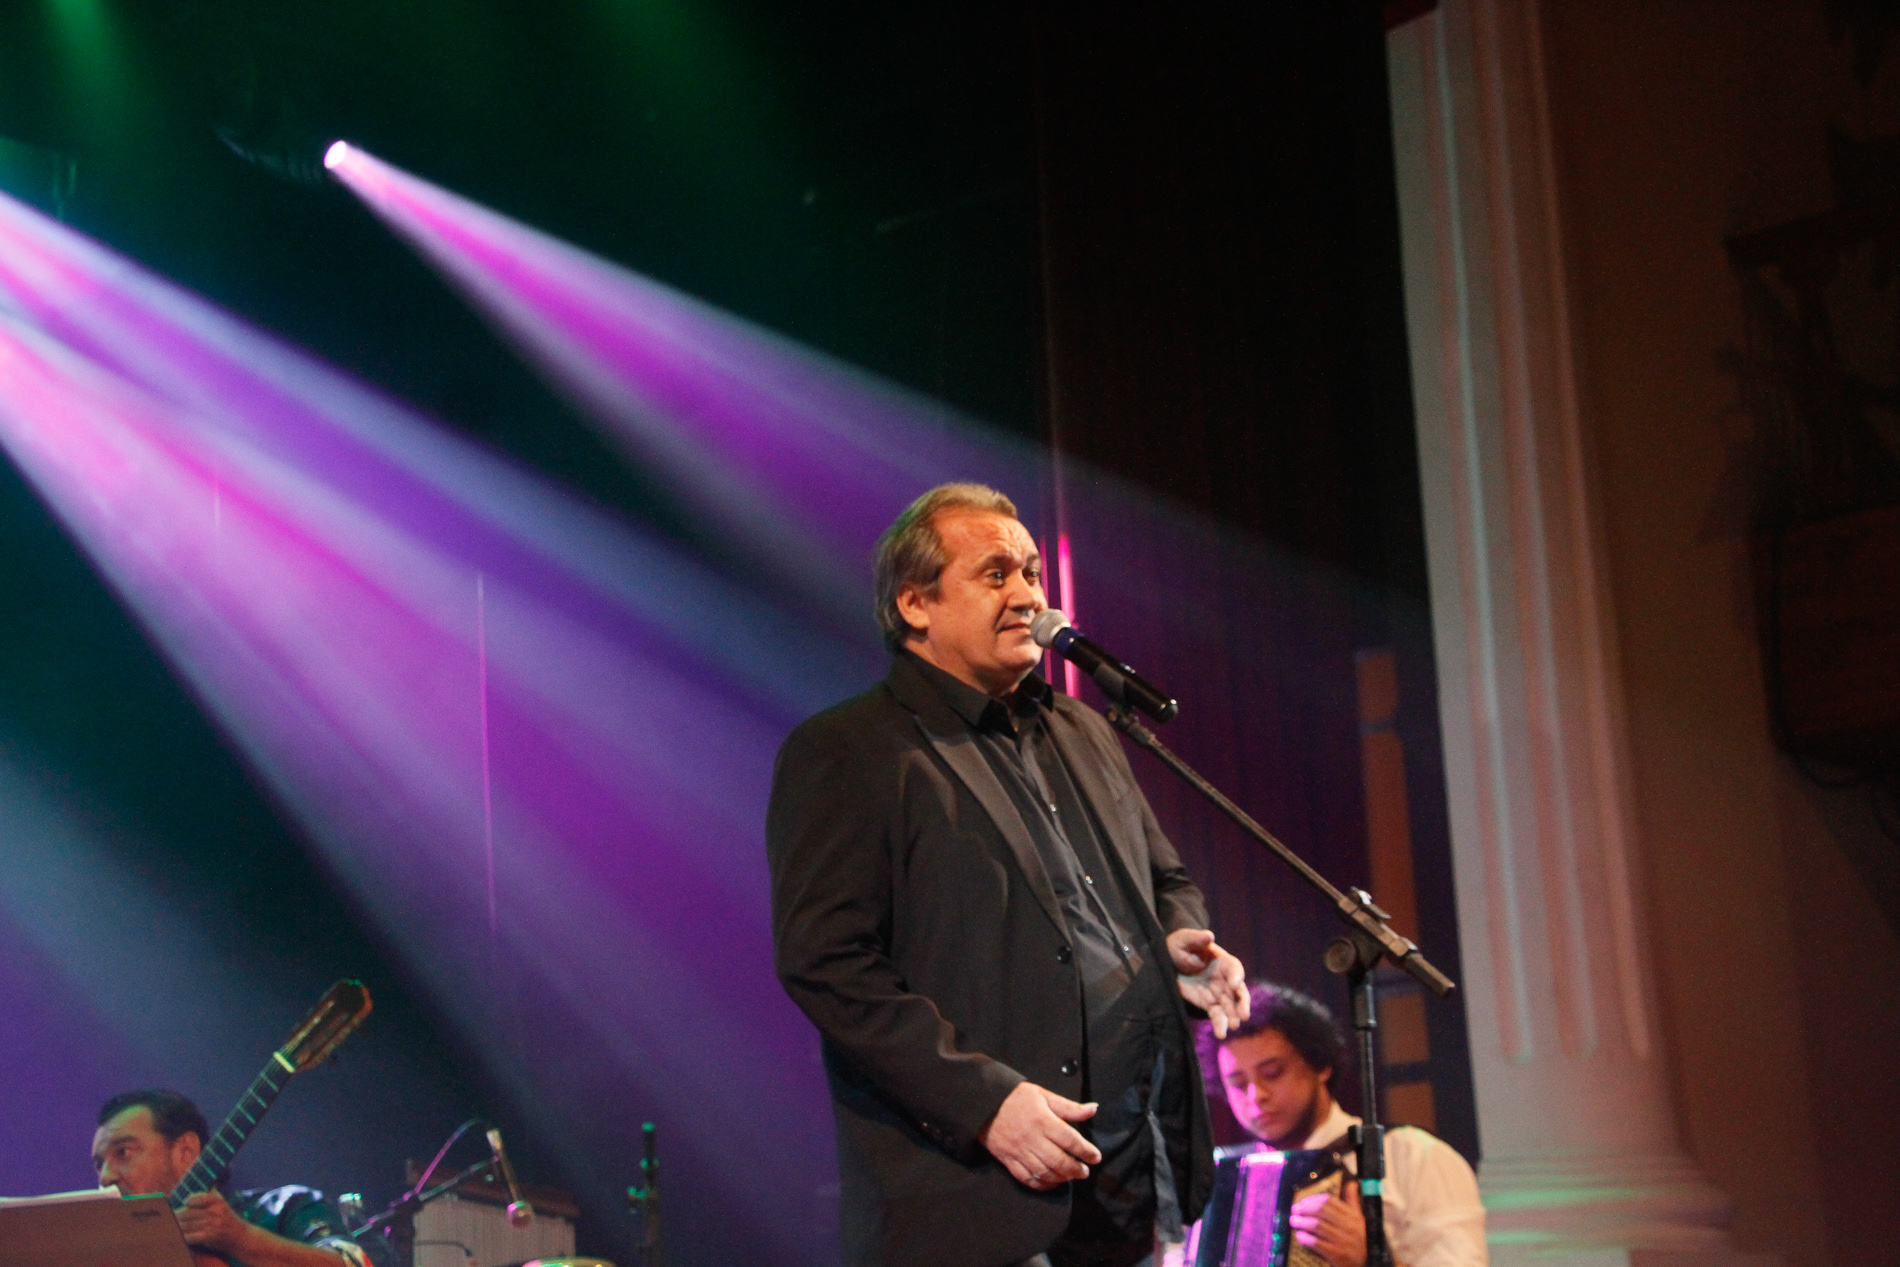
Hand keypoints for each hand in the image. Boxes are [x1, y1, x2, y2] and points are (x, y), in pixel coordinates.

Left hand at [176, 1190, 256, 1257]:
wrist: (241, 1236)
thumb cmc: (228, 1218)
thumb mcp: (222, 1202)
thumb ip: (213, 1191)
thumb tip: (209, 1178)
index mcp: (217, 1201)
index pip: (196, 1198)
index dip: (187, 1201)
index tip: (183, 1204)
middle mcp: (215, 1211)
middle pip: (188, 1213)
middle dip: (177, 1216)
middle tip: (169, 1217)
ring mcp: (213, 1225)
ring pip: (187, 1225)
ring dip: (177, 1227)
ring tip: (169, 1227)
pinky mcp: (210, 1237)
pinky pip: (191, 1236)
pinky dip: (183, 1237)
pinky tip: (180, 1236)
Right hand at [977, 1081, 1101, 1191]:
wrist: (983, 1104)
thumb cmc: (1016, 1098)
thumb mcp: (1043, 1095)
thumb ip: (1069, 1107)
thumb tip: (1093, 1109)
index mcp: (1042, 1120)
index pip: (1069, 1139)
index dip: (1085, 1151)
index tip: (1096, 1157)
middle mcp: (1031, 1138)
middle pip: (1058, 1160)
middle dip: (1075, 1169)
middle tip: (1084, 1171)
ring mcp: (1019, 1151)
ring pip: (1044, 1172)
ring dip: (1061, 1178)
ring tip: (1070, 1176)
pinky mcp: (1008, 1160)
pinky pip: (1026, 1179)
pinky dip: (1041, 1185)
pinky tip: (1051, 1183)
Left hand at [1168, 928, 1247, 1037]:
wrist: (1168, 961)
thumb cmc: (1179, 946)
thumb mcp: (1184, 939)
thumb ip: (1196, 938)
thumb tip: (1208, 935)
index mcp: (1222, 960)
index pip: (1234, 968)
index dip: (1236, 976)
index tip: (1234, 984)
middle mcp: (1224, 978)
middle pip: (1238, 992)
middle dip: (1242, 1003)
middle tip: (1244, 1015)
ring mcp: (1218, 992)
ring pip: (1230, 1007)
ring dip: (1233, 1017)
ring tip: (1234, 1027)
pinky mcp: (1208, 1004)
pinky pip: (1217, 1015)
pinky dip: (1220, 1025)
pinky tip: (1221, 1034)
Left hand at [1289, 1183, 1365, 1266]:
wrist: (1370, 1262)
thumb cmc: (1361, 1239)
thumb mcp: (1359, 1219)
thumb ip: (1353, 1201)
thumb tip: (1352, 1184)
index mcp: (1352, 1215)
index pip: (1328, 1200)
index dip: (1312, 1199)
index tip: (1302, 1202)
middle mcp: (1348, 1226)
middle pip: (1321, 1210)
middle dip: (1304, 1209)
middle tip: (1295, 1211)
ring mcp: (1342, 1240)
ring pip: (1317, 1225)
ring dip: (1302, 1222)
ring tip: (1294, 1221)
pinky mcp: (1337, 1254)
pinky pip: (1317, 1243)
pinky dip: (1305, 1238)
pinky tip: (1300, 1236)